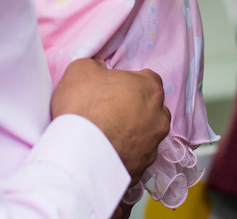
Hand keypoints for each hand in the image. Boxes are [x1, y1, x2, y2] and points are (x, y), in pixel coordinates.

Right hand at [51, 58, 169, 177]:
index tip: (114, 89)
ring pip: (146, 136)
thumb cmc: (82, 105)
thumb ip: (95, 65)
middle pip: (151, 109)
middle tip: (109, 112)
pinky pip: (134, 159)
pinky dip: (124, 156)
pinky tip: (105, 154)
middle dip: (135, 109)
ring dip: (131, 135)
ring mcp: (152, 146)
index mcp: (150, 88)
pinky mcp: (141, 170)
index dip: (130, 82)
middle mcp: (158, 117)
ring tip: (106, 136)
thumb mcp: (81, 70)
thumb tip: (98, 67)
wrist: (77, 153)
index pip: (148, 79)